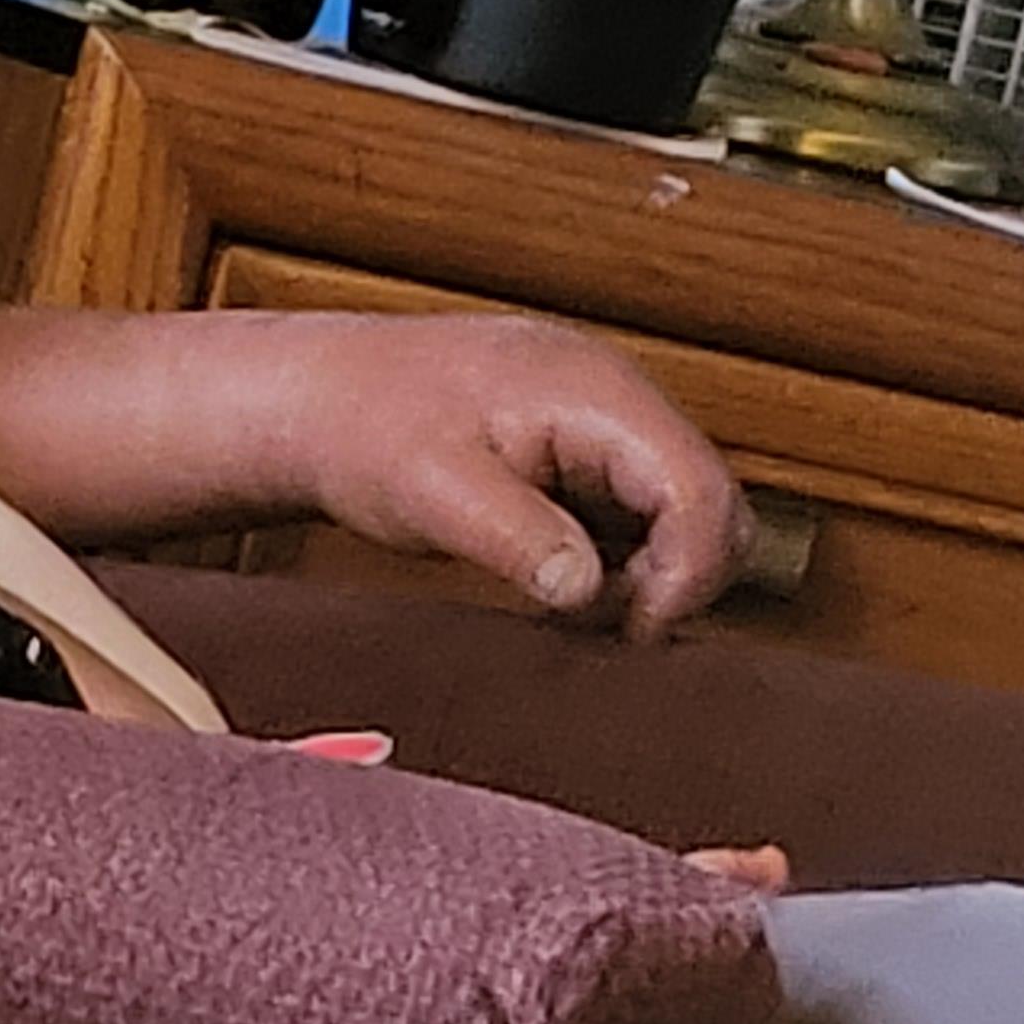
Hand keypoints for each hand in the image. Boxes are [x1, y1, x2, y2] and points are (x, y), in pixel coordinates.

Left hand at [276, 314, 746, 636]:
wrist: (311, 401)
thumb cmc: (361, 428)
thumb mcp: (432, 491)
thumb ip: (518, 537)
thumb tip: (588, 589)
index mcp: (594, 393)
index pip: (700, 490)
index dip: (687, 576)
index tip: (629, 630)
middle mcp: (615, 399)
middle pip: (713, 506)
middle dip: (675, 578)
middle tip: (592, 620)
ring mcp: (602, 424)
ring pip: (681, 516)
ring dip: (644, 573)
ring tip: (558, 596)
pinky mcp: (581, 454)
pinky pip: (636, 516)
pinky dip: (615, 559)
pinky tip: (552, 578)